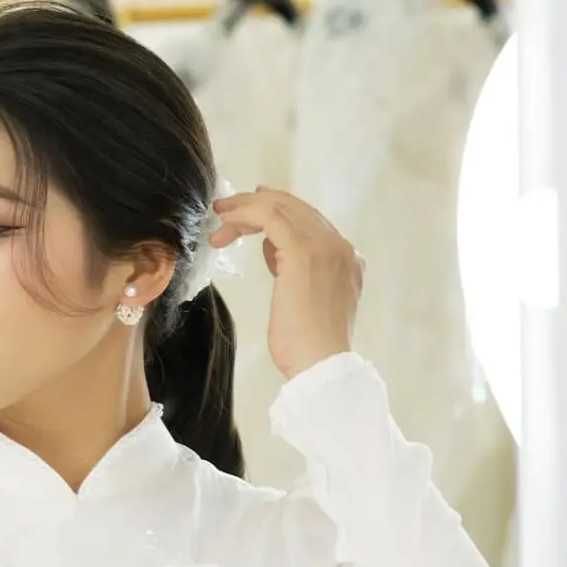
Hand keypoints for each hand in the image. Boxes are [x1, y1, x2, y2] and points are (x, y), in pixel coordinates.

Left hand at [210, 186, 362, 379]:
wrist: (321, 363)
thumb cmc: (307, 345)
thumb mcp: (302, 299)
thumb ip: (294, 269)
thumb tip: (272, 248)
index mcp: (346, 259)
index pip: (309, 220)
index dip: (276, 209)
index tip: (248, 208)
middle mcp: (340, 247)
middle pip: (295, 208)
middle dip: (256, 204)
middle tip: (225, 208)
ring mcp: (326, 247)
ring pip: (281, 208)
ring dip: (245, 208)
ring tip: (220, 217)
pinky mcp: (304, 253)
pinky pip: (270, 217)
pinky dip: (245, 215)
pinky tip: (226, 226)